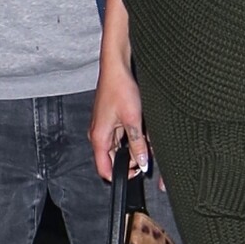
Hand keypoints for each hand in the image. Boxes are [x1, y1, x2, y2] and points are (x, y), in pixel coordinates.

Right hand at [89, 57, 149, 181]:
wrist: (116, 68)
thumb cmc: (119, 89)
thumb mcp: (133, 120)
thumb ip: (137, 144)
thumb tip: (142, 162)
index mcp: (99, 138)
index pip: (104, 169)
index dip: (120, 175)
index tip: (136, 172)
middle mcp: (98, 135)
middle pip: (112, 159)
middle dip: (130, 160)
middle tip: (146, 154)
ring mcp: (104, 128)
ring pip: (118, 147)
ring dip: (132, 147)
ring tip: (145, 138)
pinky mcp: (110, 120)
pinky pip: (120, 136)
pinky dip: (131, 136)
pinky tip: (141, 129)